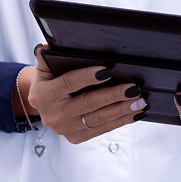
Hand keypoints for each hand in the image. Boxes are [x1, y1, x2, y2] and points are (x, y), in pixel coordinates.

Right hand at [16, 47, 147, 144]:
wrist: (42, 103)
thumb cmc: (48, 80)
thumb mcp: (44, 66)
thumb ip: (48, 55)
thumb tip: (51, 44)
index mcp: (41, 95)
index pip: (68, 83)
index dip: (87, 76)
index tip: (108, 71)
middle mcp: (52, 115)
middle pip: (88, 104)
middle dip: (114, 95)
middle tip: (133, 88)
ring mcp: (64, 129)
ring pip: (97, 119)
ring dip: (122, 110)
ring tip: (139, 101)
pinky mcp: (75, 137)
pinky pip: (101, 129)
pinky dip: (119, 121)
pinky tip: (134, 114)